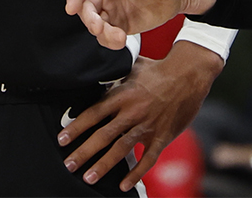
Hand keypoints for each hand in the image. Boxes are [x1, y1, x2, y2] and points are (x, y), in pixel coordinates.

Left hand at [58, 43, 223, 190]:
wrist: (189, 75)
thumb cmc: (158, 69)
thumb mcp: (132, 66)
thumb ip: (113, 74)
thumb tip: (93, 71)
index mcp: (122, 94)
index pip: (93, 113)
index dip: (76, 127)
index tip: (61, 139)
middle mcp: (132, 111)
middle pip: (103, 135)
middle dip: (84, 152)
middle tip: (69, 165)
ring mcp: (148, 125)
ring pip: (122, 149)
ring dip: (104, 165)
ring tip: (88, 177)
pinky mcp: (163, 136)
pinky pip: (148, 158)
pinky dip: (136, 173)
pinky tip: (123, 184)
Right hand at [65, 0, 219, 49]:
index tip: (71, 7)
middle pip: (85, 6)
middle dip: (89, 18)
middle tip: (99, 27)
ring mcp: (112, 8)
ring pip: (95, 24)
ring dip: (101, 33)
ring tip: (118, 38)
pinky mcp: (121, 24)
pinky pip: (109, 35)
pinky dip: (110, 41)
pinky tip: (121, 41)